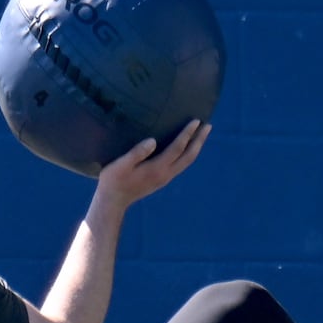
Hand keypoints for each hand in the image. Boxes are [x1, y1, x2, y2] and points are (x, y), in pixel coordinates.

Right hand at [94, 120, 210, 210]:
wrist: (114, 201)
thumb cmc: (114, 180)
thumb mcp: (121, 164)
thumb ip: (137, 153)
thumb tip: (153, 141)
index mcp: (157, 168)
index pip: (177, 148)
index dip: (187, 134)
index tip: (196, 121)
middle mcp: (165, 174)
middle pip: (188, 156)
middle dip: (199, 140)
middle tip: (208, 125)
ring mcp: (165, 178)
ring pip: (187, 162)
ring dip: (196, 147)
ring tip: (202, 134)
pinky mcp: (162, 180)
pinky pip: (181, 165)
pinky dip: (188, 154)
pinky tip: (186, 148)